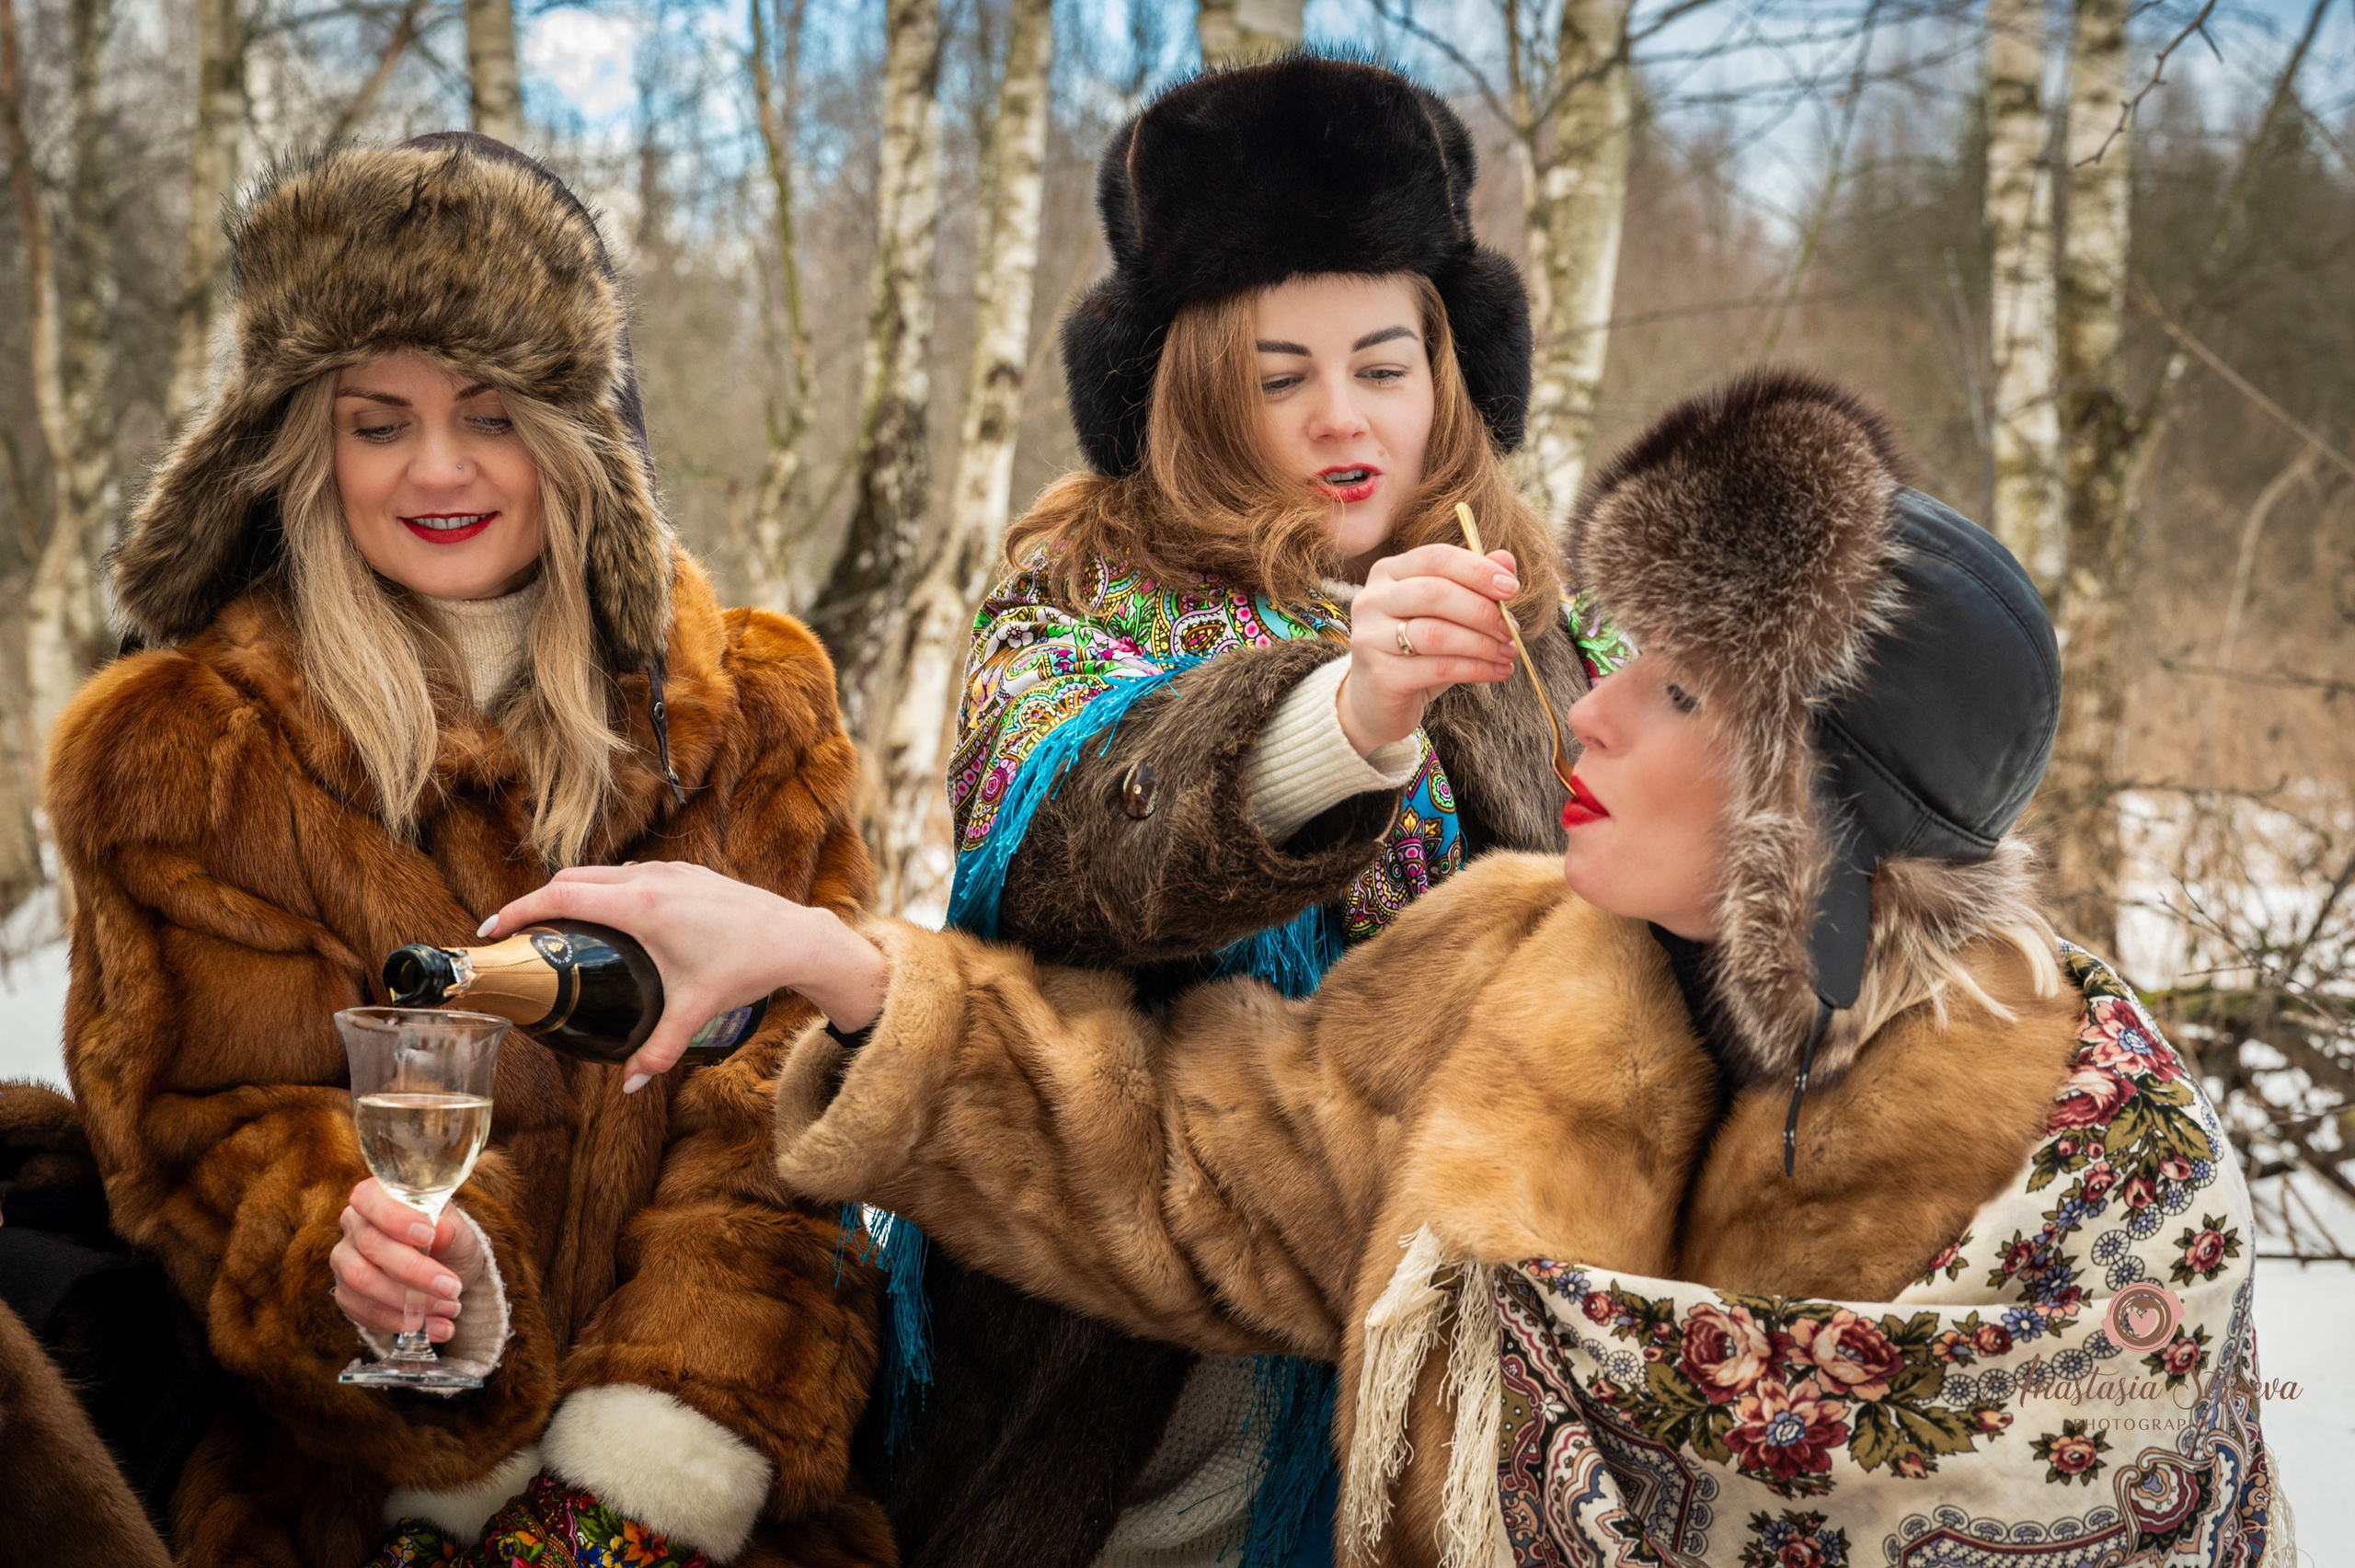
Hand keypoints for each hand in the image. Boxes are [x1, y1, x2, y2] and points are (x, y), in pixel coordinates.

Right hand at [331, 1178, 483, 1342]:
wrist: (445, 1272)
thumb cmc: (448, 1242)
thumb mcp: (459, 1233)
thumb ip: (451, 1231)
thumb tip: (442, 1230)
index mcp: (377, 1198)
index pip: (368, 1198)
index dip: (394, 1217)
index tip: (428, 1236)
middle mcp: (353, 1227)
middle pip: (371, 1245)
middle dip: (414, 1271)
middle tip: (452, 1288)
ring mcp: (345, 1262)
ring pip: (362, 1281)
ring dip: (408, 1301)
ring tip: (448, 1310)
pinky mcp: (346, 1295)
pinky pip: (364, 1311)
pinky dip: (401, 1322)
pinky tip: (432, 1327)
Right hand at [482, 861, 889, 1083]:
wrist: (796, 937)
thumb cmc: (747, 967)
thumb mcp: (695, 1010)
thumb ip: (658, 1049)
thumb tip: (630, 1084)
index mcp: (643, 907)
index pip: (562, 897)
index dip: (520, 910)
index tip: (494, 929)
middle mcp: (651, 879)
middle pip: (573, 880)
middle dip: (537, 902)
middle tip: (516, 934)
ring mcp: (669, 870)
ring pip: (602, 872)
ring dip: (572, 891)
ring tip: (553, 925)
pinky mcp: (685, 871)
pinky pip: (629, 872)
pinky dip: (604, 887)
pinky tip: (605, 916)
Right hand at [1339, 544, 1518, 754]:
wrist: (1378, 702)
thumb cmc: (1417, 652)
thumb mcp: (1446, 614)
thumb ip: (1473, 583)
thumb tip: (1506, 560)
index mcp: (1388, 573)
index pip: (1436, 558)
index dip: (1478, 570)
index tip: (1512, 589)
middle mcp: (1372, 600)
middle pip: (1435, 593)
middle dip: (1482, 611)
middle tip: (1511, 629)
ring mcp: (1370, 637)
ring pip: (1437, 633)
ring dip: (1483, 643)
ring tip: (1508, 653)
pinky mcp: (1381, 675)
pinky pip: (1438, 667)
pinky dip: (1476, 669)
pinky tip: (1497, 672)